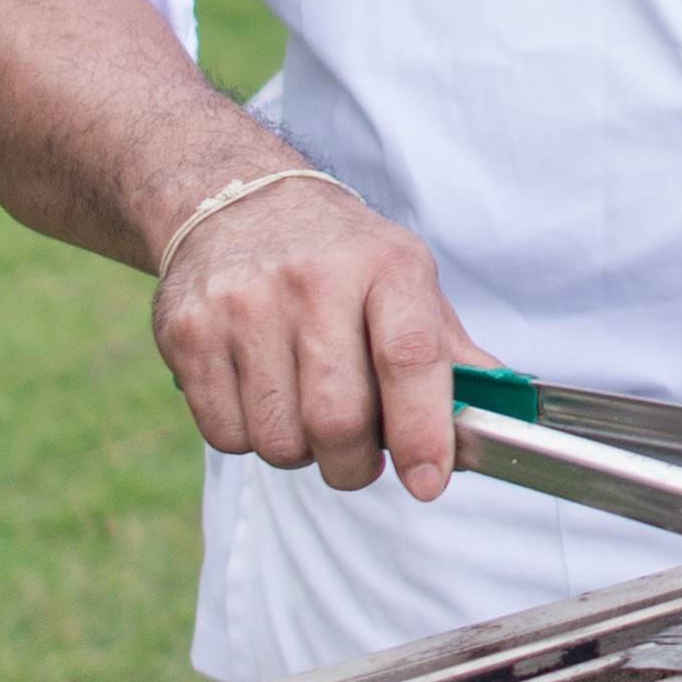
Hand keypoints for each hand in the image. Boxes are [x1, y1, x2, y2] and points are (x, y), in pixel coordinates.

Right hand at [152, 179, 483, 500]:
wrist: (238, 200)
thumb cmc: (340, 257)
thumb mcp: (407, 280)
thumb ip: (449, 354)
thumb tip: (494, 421)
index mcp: (386, 266)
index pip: (410, 357)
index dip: (424, 432)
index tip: (429, 481)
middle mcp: (313, 279)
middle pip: (338, 419)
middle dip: (356, 464)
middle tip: (359, 457)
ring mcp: (244, 305)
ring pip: (280, 441)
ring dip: (302, 453)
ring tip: (307, 412)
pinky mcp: (187, 333)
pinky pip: (227, 436)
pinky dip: (251, 438)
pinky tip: (263, 395)